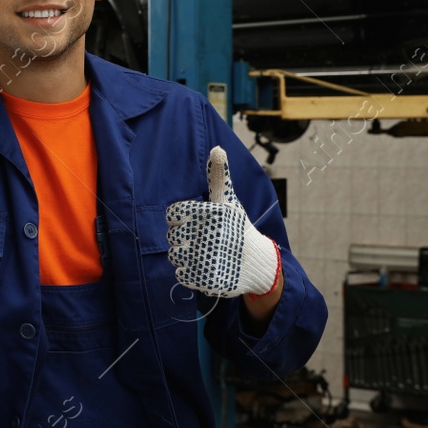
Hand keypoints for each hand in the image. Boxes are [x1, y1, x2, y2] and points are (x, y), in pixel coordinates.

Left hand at [165, 145, 281, 297]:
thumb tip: (217, 148)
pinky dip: (188, 273)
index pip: (173, 213)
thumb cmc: (237, 227)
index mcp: (208, 213)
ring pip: (173, 255)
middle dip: (183, 238)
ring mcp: (205, 257)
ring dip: (184, 256)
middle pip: (171, 236)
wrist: (257, 263)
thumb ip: (218, 176)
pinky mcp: (204, 278)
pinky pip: (180, 275)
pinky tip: (203, 267)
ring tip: (202, 254)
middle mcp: (206, 234)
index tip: (193, 222)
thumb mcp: (228, 201)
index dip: (179, 218)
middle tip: (201, 240)